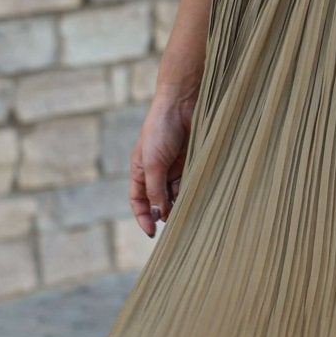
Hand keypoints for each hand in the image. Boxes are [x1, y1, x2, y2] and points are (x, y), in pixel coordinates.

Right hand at [129, 90, 196, 235]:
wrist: (182, 104)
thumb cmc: (160, 130)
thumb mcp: (153, 164)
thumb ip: (155, 190)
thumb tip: (159, 215)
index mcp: (140, 170)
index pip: (138, 200)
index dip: (143, 217)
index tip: (151, 233)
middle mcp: (156, 171)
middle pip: (159, 200)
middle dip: (165, 213)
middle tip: (175, 226)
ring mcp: (174, 167)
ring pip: (176, 194)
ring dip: (180, 204)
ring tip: (187, 214)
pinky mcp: (190, 163)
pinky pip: (190, 183)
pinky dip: (192, 193)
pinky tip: (197, 199)